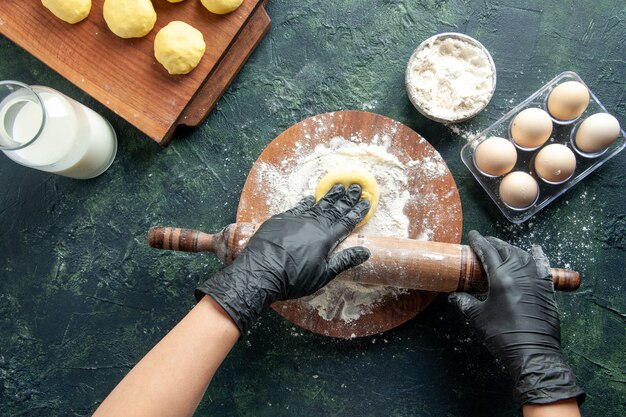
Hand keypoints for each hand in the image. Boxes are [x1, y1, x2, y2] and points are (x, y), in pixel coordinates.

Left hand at [196, 184, 370, 335]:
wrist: (259, 272)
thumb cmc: (293, 278)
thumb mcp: (323, 275)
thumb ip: (344, 260)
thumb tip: (366, 251)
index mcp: (326, 238)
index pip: (347, 222)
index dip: (358, 212)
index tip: (367, 201)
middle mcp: (313, 224)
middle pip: (334, 209)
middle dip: (347, 198)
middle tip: (356, 187)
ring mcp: (296, 220)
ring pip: (317, 205)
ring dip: (330, 197)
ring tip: (339, 187)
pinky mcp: (280, 220)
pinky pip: (297, 207)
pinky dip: (306, 202)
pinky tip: (311, 198)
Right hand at [448, 231, 584, 407]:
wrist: (532, 353)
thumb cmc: (502, 335)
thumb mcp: (478, 318)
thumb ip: (466, 303)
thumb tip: (455, 296)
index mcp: (502, 278)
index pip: (489, 253)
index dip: (479, 242)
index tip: (473, 235)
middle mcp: (520, 274)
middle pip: (507, 250)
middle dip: (495, 243)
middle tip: (485, 241)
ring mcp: (536, 281)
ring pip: (524, 256)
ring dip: (512, 249)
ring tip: (503, 248)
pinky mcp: (547, 290)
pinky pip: (543, 267)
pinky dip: (539, 257)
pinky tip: (536, 250)